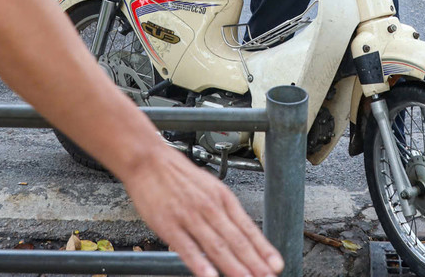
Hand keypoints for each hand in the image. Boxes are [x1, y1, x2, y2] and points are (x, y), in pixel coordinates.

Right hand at [121, 149, 282, 276]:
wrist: (148, 160)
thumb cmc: (178, 175)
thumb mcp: (210, 187)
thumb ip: (224, 212)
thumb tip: (241, 235)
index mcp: (222, 198)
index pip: (247, 228)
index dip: (263, 249)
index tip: (276, 265)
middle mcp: (210, 207)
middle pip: (236, 240)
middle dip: (254, 263)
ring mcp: (189, 216)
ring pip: (216, 246)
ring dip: (233, 266)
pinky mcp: (168, 224)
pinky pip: (186, 247)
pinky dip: (199, 263)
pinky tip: (209, 275)